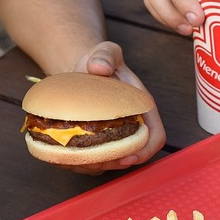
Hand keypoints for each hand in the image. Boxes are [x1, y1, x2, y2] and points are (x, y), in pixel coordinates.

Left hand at [64, 41, 165, 174]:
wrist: (83, 71)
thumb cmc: (98, 62)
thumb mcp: (104, 52)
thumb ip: (106, 55)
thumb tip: (98, 67)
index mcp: (143, 109)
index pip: (155, 137)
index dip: (145, 151)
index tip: (128, 156)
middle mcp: (132, 127)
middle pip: (132, 157)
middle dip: (114, 164)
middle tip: (92, 161)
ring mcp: (116, 138)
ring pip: (111, 164)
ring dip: (94, 167)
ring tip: (75, 160)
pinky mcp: (99, 145)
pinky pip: (93, 162)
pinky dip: (80, 164)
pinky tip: (64, 157)